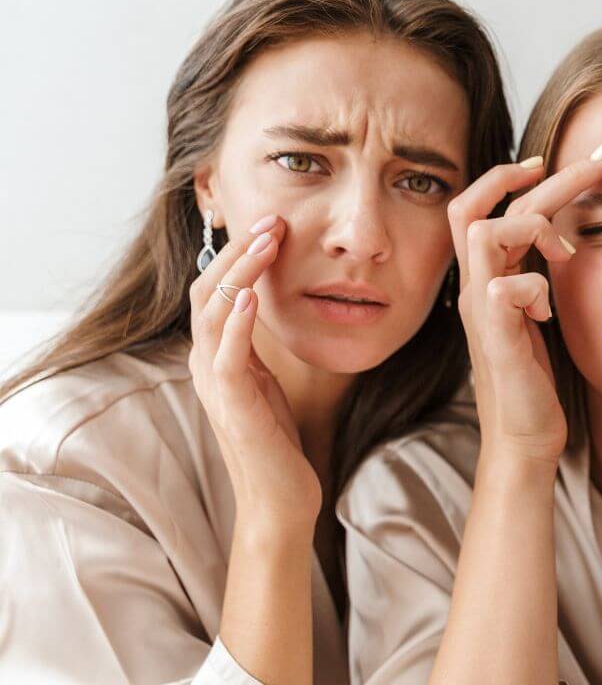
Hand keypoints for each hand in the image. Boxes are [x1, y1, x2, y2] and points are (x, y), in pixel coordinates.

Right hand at [188, 214, 319, 530]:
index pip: (218, 290)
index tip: (272, 223)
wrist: (278, 498)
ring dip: (242, 272)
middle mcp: (207, 363)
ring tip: (268, 240)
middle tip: (273, 218)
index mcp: (216, 355)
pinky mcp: (233, 405)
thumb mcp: (265, 381)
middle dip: (240, 251)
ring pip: (215, 312)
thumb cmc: (275, 441)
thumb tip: (263, 303)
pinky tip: (254, 296)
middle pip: (210, 290)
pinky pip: (227, 356)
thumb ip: (255, 346)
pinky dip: (238, 323)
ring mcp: (215, 384)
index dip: (239, 254)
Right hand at [446, 147, 601, 465]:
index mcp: (485, 276)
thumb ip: (538, 273)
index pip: (479, 204)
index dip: (509, 175)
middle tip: (600, 160)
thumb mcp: (537, 311)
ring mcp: (481, 313)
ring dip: (533, 228)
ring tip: (566, 253)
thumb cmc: (535, 376)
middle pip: (482, 204)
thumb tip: (562, 235)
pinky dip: (534, 288)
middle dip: (544, 175)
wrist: (524, 436)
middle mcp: (475, 287)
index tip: (550, 161)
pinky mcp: (496, 340)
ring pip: (482, 233)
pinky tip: (549, 312)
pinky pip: (503, 290)